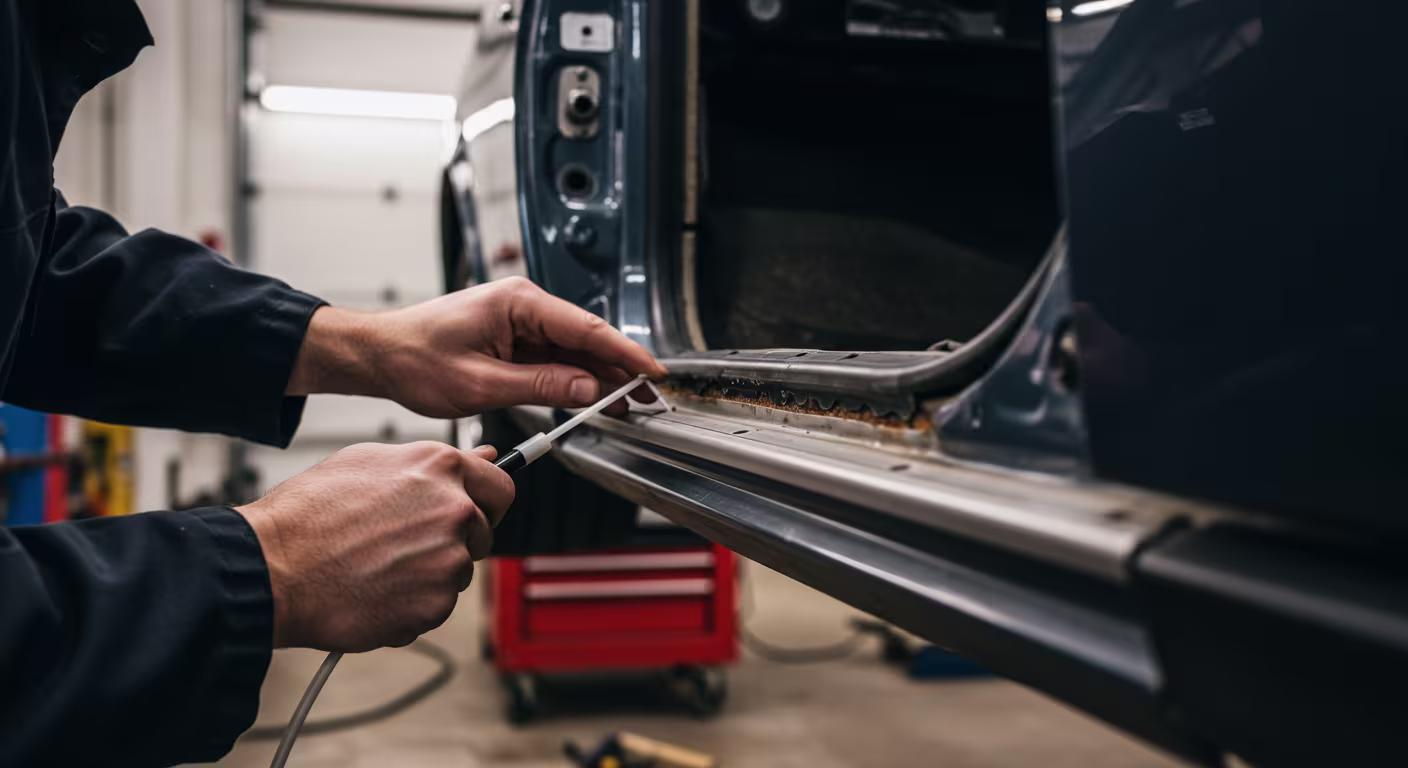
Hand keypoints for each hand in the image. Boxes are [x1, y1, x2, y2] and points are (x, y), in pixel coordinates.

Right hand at [234, 441, 512, 651]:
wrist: (273, 570)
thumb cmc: (309, 516)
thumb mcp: (367, 463)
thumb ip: (433, 463)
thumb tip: (483, 459)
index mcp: (440, 468)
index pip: (501, 486)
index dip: (489, 502)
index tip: (480, 513)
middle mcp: (454, 510)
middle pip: (482, 533)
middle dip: (455, 540)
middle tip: (406, 546)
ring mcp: (448, 560)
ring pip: (457, 570)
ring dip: (430, 573)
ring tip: (377, 566)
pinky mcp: (436, 604)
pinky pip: (436, 605)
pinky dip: (413, 604)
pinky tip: (374, 590)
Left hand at [287, 277, 665, 415]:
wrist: (378, 355)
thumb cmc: (414, 359)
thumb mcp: (481, 384)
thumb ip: (541, 386)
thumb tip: (588, 390)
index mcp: (518, 302)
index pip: (586, 327)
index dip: (625, 353)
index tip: (653, 372)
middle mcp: (523, 304)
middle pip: (586, 338)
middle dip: (618, 370)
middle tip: (649, 399)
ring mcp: (518, 320)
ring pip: (573, 350)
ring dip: (598, 377)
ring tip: (627, 405)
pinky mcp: (512, 337)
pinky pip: (553, 357)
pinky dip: (573, 378)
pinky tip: (591, 398)